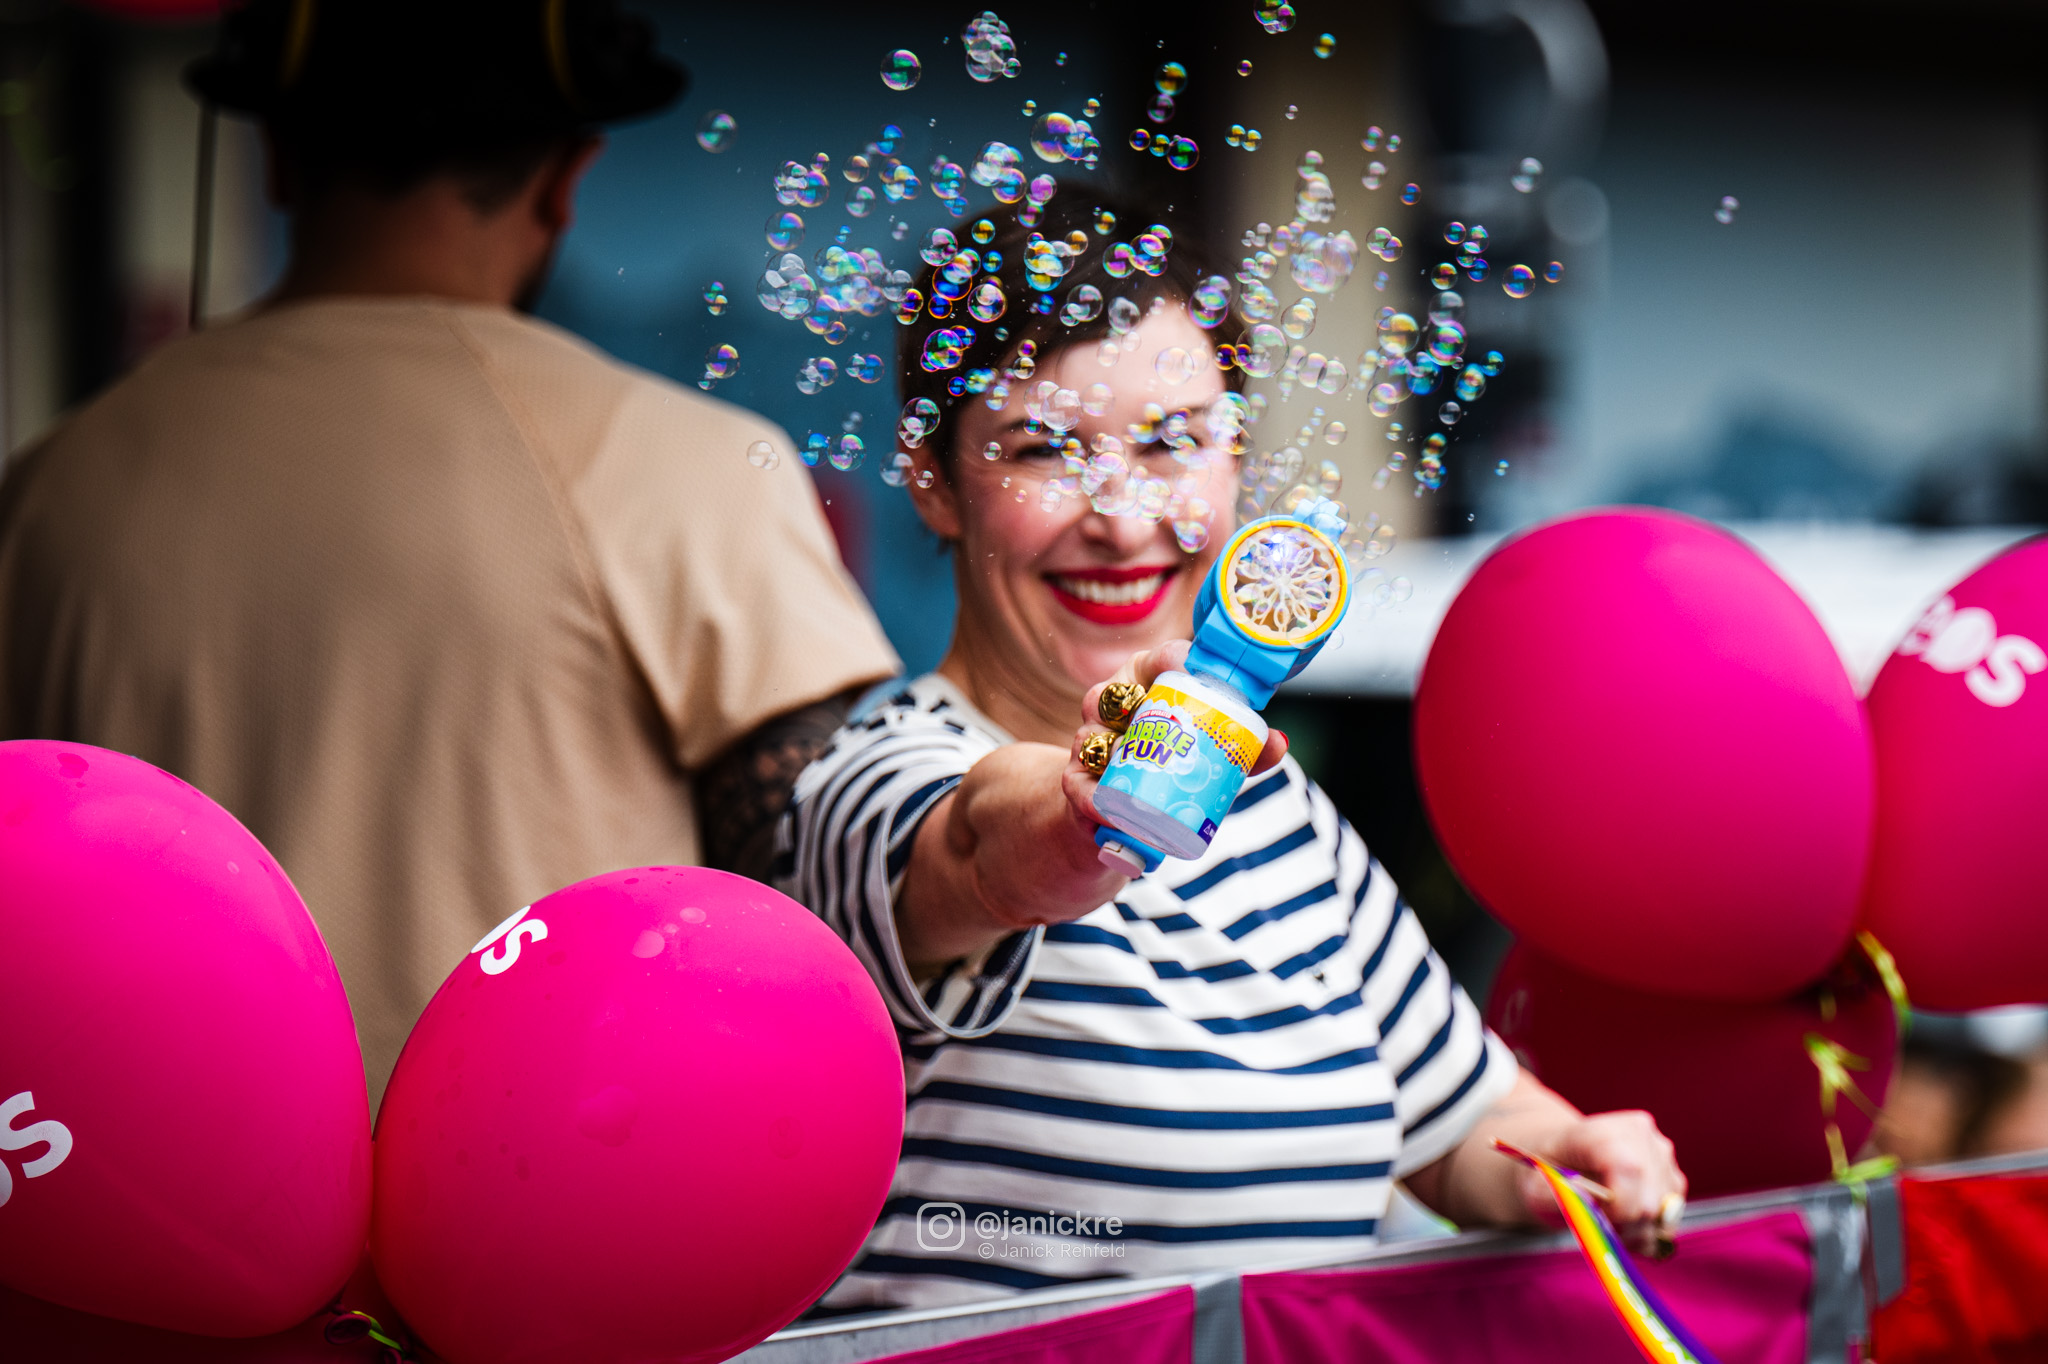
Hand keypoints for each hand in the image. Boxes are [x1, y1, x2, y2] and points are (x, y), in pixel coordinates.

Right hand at [1068, 642, 1289, 827]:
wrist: (1117, 812)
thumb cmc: (1166, 765)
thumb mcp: (1206, 755)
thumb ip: (1242, 751)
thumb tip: (1278, 742)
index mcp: (1143, 684)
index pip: (1155, 660)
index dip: (1172, 658)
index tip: (1194, 666)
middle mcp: (1109, 706)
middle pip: (1114, 693)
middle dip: (1137, 705)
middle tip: (1171, 724)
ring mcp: (1088, 742)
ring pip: (1093, 736)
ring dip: (1114, 753)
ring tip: (1141, 770)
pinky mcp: (1075, 781)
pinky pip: (1080, 786)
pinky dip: (1094, 799)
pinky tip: (1108, 810)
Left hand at [1406, 1068, 1687, 1256]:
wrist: (1559, 1157)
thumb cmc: (1545, 1170)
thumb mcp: (1535, 1186)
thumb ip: (1559, 1199)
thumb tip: (1593, 1212)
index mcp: (1600, 1131)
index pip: (1629, 1168)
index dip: (1620, 1206)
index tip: (1601, 1220)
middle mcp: (1641, 1135)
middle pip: (1650, 1198)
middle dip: (1627, 1227)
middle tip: (1601, 1228)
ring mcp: (1662, 1154)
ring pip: (1665, 1213)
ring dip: (1639, 1231)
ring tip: (1609, 1222)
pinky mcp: (1672, 1175)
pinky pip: (1671, 1218)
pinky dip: (1649, 1230)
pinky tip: (1624, 1222)